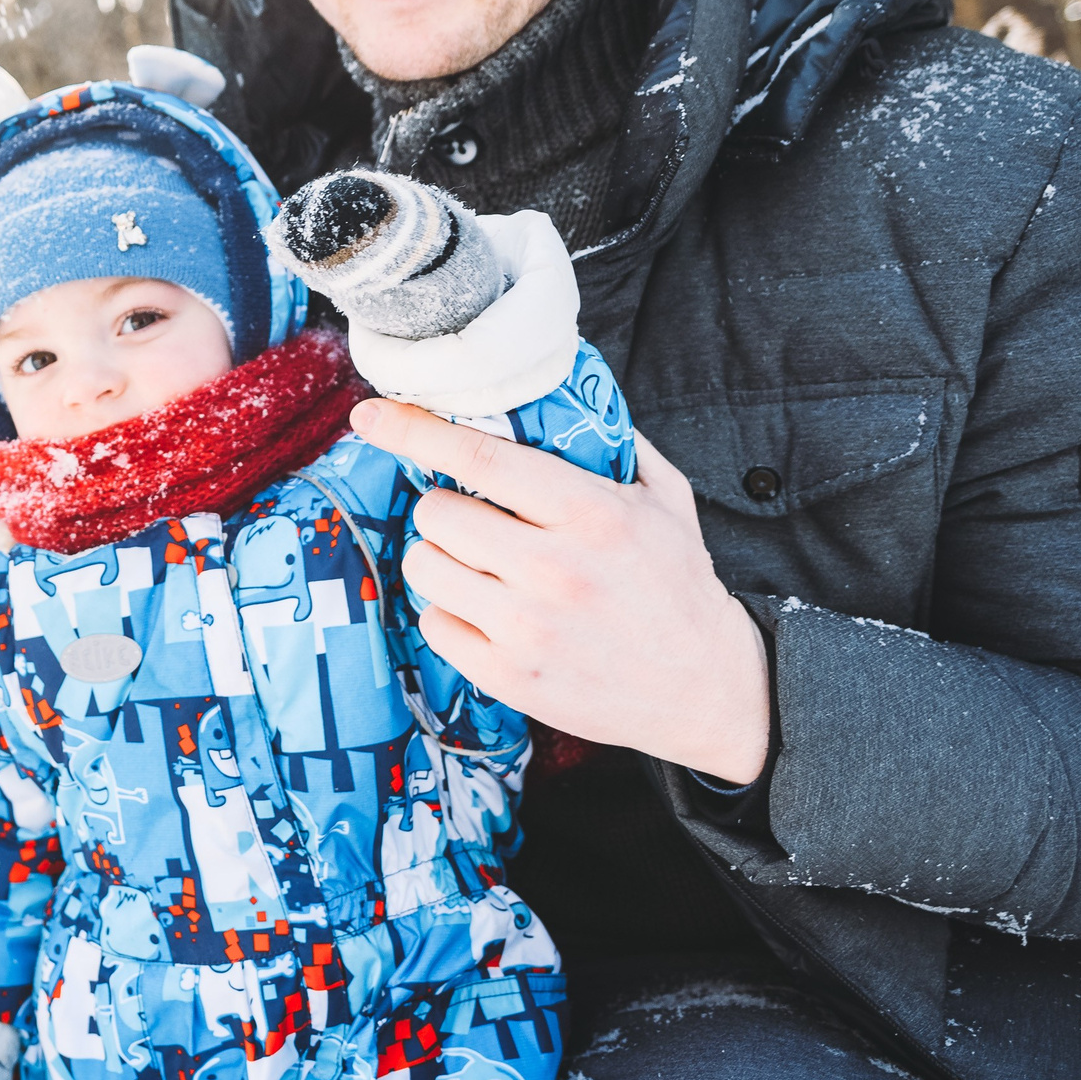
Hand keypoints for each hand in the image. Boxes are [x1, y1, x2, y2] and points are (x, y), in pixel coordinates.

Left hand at [351, 399, 771, 784]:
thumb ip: (608, 442)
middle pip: (437, 513)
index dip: (416, 431)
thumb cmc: (678, 582)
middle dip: (445, 508)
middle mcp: (554, 569)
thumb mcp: (663, 497)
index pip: (480, 457)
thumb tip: (547, 392)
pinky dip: (452, 612)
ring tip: (479, 565)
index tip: (372, 415)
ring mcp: (528, 629)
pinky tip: (490, 612)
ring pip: (425, 567)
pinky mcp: (510, 678)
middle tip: (474, 519)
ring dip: (442, 558)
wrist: (708, 687)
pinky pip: (434, 624)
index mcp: (591, 513)